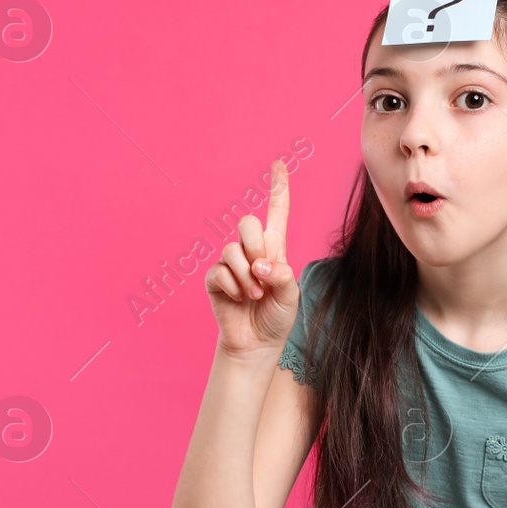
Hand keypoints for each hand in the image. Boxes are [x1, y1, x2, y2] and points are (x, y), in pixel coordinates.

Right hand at [205, 159, 298, 356]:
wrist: (257, 343)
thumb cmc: (276, 317)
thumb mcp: (291, 296)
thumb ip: (282, 275)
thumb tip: (260, 265)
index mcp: (274, 249)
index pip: (277, 212)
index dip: (278, 188)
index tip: (279, 164)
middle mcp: (251, 251)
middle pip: (248, 223)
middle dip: (256, 247)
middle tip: (263, 274)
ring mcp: (231, 263)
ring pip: (232, 249)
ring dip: (246, 276)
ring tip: (255, 296)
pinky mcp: (215, 279)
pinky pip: (219, 270)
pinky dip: (233, 287)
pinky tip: (238, 300)